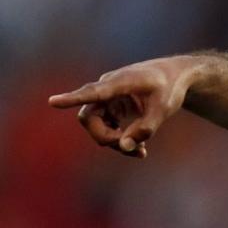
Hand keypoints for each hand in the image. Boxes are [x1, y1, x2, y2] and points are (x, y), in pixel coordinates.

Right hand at [48, 57, 196, 157]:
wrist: (174, 75)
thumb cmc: (170, 87)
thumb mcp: (164, 109)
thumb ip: (146, 129)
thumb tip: (125, 146)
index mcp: (120, 82)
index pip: (92, 92)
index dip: (72, 98)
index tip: (53, 102)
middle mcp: (108, 89)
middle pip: (90, 118)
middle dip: (106, 137)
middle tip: (133, 148)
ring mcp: (107, 99)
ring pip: (97, 126)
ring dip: (114, 142)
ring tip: (141, 151)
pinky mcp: (112, 107)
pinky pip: (107, 128)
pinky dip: (120, 140)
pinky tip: (140, 149)